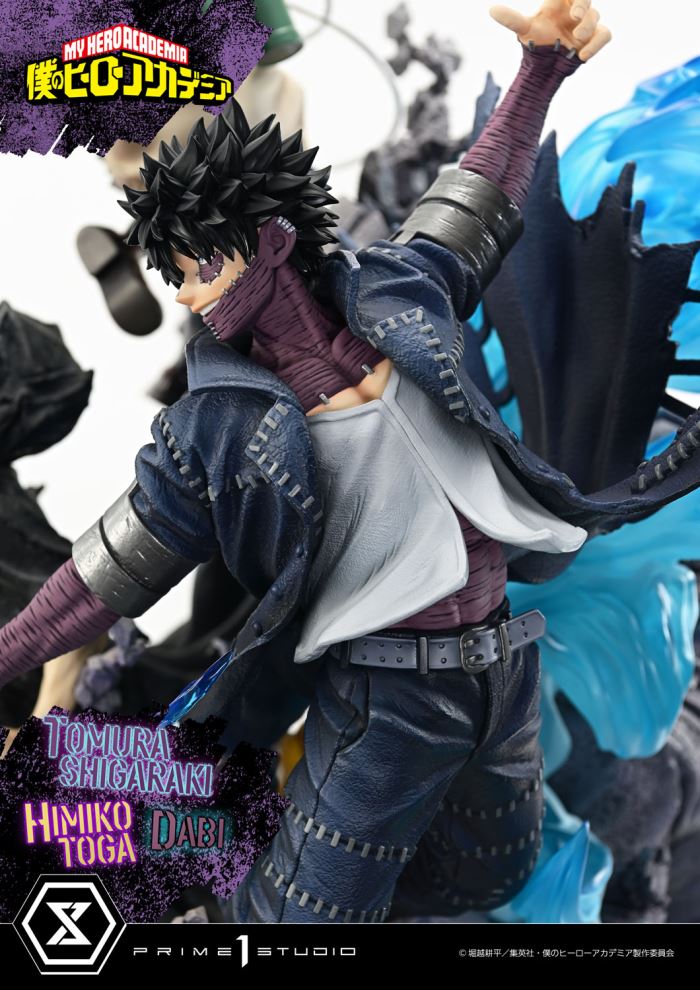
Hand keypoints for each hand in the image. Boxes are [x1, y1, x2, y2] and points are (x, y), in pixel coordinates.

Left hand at [490, 0, 610, 59]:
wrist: (546, 67)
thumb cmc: (536, 42)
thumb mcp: (525, 30)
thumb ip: (512, 19)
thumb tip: (491, 9)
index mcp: (558, 2)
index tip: (569, 4)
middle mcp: (574, 9)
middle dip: (583, 3)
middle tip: (574, 15)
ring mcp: (587, 22)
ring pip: (595, 16)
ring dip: (587, 26)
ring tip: (576, 38)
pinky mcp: (595, 37)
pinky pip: (605, 34)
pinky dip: (596, 44)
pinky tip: (582, 56)